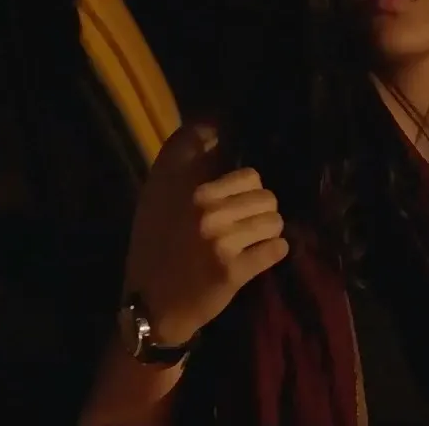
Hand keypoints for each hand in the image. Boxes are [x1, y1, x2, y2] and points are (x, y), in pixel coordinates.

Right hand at [125, 126, 289, 344]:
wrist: (152, 304)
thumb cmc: (156, 245)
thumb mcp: (157, 195)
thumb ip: (182, 157)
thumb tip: (214, 123)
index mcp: (187, 186)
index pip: (248, 173)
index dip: (248, 187)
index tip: (241, 197)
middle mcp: (203, 208)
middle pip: (266, 196)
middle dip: (259, 211)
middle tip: (243, 226)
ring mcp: (219, 239)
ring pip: (274, 221)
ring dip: (267, 232)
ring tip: (249, 241)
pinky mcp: (233, 270)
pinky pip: (277, 249)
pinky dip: (272, 253)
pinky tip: (257, 258)